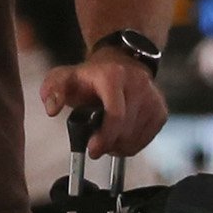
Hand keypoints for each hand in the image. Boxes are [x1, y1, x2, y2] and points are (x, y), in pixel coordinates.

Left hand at [43, 53, 166, 158]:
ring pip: (136, 138)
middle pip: (125, 130)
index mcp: (114, 76)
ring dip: (118, 146)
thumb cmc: (90, 76)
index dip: (105, 137)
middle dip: (108, 144)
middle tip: (96, 145)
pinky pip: (146, 140)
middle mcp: (138, 85)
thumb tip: (52, 109)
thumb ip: (52, 91)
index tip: (92, 149)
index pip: (115, 114)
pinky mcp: (161, 110)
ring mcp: (153, 98)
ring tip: (106, 138)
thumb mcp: (65, 78)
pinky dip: (131, 145)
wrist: (122, 63)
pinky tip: (120, 135)